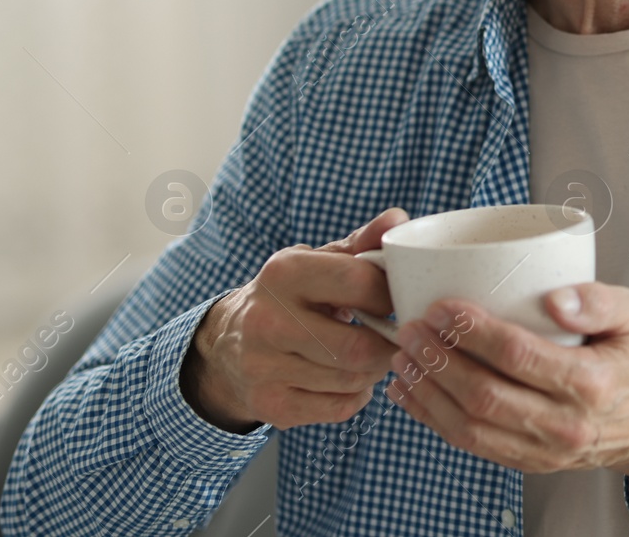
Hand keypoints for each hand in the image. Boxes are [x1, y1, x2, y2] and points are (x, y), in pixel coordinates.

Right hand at [181, 207, 409, 431]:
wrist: (228, 343)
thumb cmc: (292, 295)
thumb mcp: (319, 261)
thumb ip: (362, 243)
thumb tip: (399, 219)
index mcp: (285, 272)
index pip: (360, 284)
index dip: (392, 296)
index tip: (400, 301)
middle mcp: (268, 320)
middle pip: (358, 348)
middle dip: (388, 345)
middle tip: (395, 339)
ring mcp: (263, 367)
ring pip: (351, 380)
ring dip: (374, 371)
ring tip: (371, 356)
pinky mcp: (268, 405)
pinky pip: (338, 408)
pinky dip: (356, 397)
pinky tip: (349, 380)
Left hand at [385, 282, 628, 488]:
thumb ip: (598, 300)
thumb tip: (554, 297)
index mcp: (590, 383)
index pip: (519, 356)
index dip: (473, 332)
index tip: (442, 307)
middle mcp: (565, 424)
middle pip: (485, 395)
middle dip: (439, 360)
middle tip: (412, 328)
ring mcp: (544, 451)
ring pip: (470, 427)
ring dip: (428, 392)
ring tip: (404, 357)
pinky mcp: (528, 463)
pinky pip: (471, 446)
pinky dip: (434, 420)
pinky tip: (412, 393)